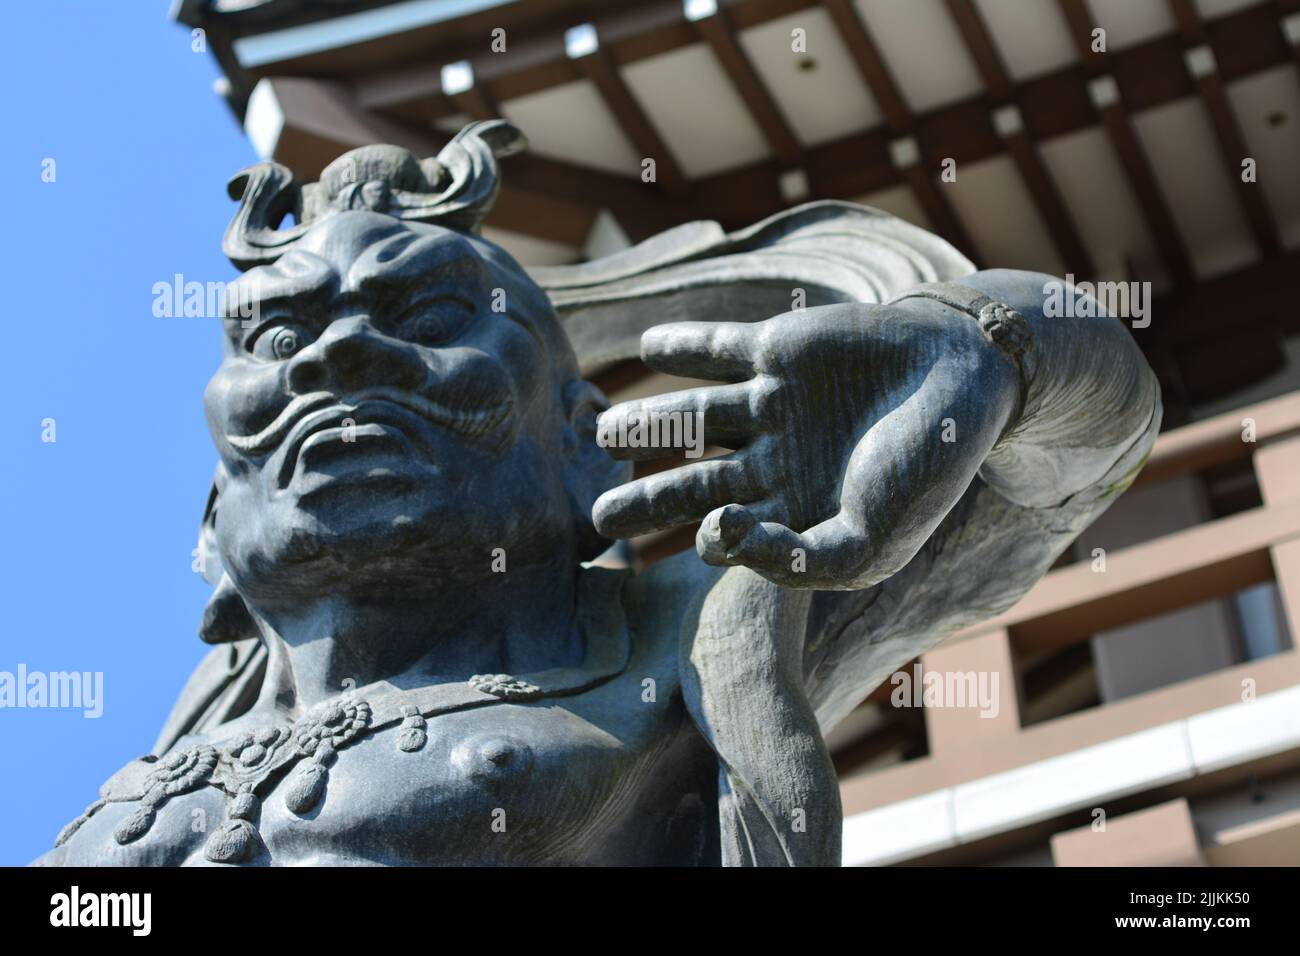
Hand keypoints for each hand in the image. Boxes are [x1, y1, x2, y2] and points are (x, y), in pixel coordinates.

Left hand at [592, 301, 1021, 588]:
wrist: (969, 378)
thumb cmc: (926, 470)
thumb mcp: (870, 541)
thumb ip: (797, 561)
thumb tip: (714, 539)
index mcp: (791, 512)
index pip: (726, 536)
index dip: (705, 541)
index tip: (709, 531)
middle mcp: (770, 462)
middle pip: (688, 484)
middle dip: (641, 502)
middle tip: (596, 519)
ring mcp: (769, 406)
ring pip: (689, 418)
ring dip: (645, 423)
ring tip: (604, 431)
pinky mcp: (776, 350)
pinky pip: (716, 349)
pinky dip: (682, 345)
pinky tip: (648, 346)